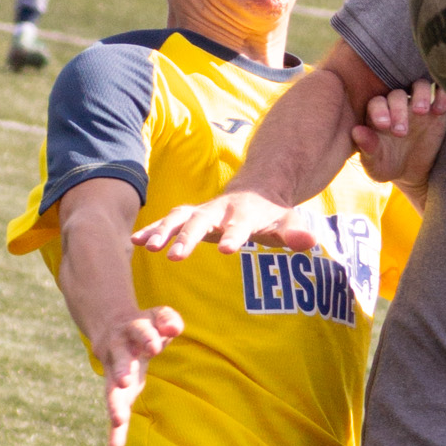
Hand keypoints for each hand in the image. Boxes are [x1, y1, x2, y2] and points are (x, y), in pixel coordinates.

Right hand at [98, 306, 183, 445]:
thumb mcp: (156, 316)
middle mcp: (118, 352)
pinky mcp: (115, 390)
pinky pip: (115, 409)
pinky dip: (114, 429)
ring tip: (117, 420)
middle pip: (119, 361)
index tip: (155, 346)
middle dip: (121, 370)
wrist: (110, 327)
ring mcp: (114, 372)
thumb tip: (175, 328)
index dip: (148, 338)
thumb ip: (168, 320)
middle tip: (124, 381)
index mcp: (132, 330)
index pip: (140, 331)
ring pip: (111, 389)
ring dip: (114, 403)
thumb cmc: (143, 324)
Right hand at [135, 188, 322, 261]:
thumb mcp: (289, 221)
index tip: (227, 249)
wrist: (258, 190)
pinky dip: (152, 229)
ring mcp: (203, 211)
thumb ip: (297, 233)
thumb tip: (311, 242)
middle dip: (188, 237)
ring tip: (147, 246)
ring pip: (179, 217)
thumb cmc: (273, 213)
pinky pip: (168, 221)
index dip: (235, 235)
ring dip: (163, 231)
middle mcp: (220, 209)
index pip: (240, 225)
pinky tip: (134, 241)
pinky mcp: (190, 215)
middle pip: (201, 220)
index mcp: (245, 213)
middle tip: (176, 256)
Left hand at [352, 78, 445, 186]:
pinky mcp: (437, 108)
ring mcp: (418, 104)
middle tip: (402, 132)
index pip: (376, 103)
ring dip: (420, 95)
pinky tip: (440, 110)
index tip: (384, 125)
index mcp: (378, 114)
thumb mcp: (376, 164)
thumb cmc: (388, 166)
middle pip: (397, 95)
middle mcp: (397, 104)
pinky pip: (440, 91)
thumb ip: (367, 148)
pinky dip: (442, 94)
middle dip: (399, 110)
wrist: (413, 173)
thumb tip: (356, 132)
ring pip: (419, 86)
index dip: (379, 111)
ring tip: (422, 111)